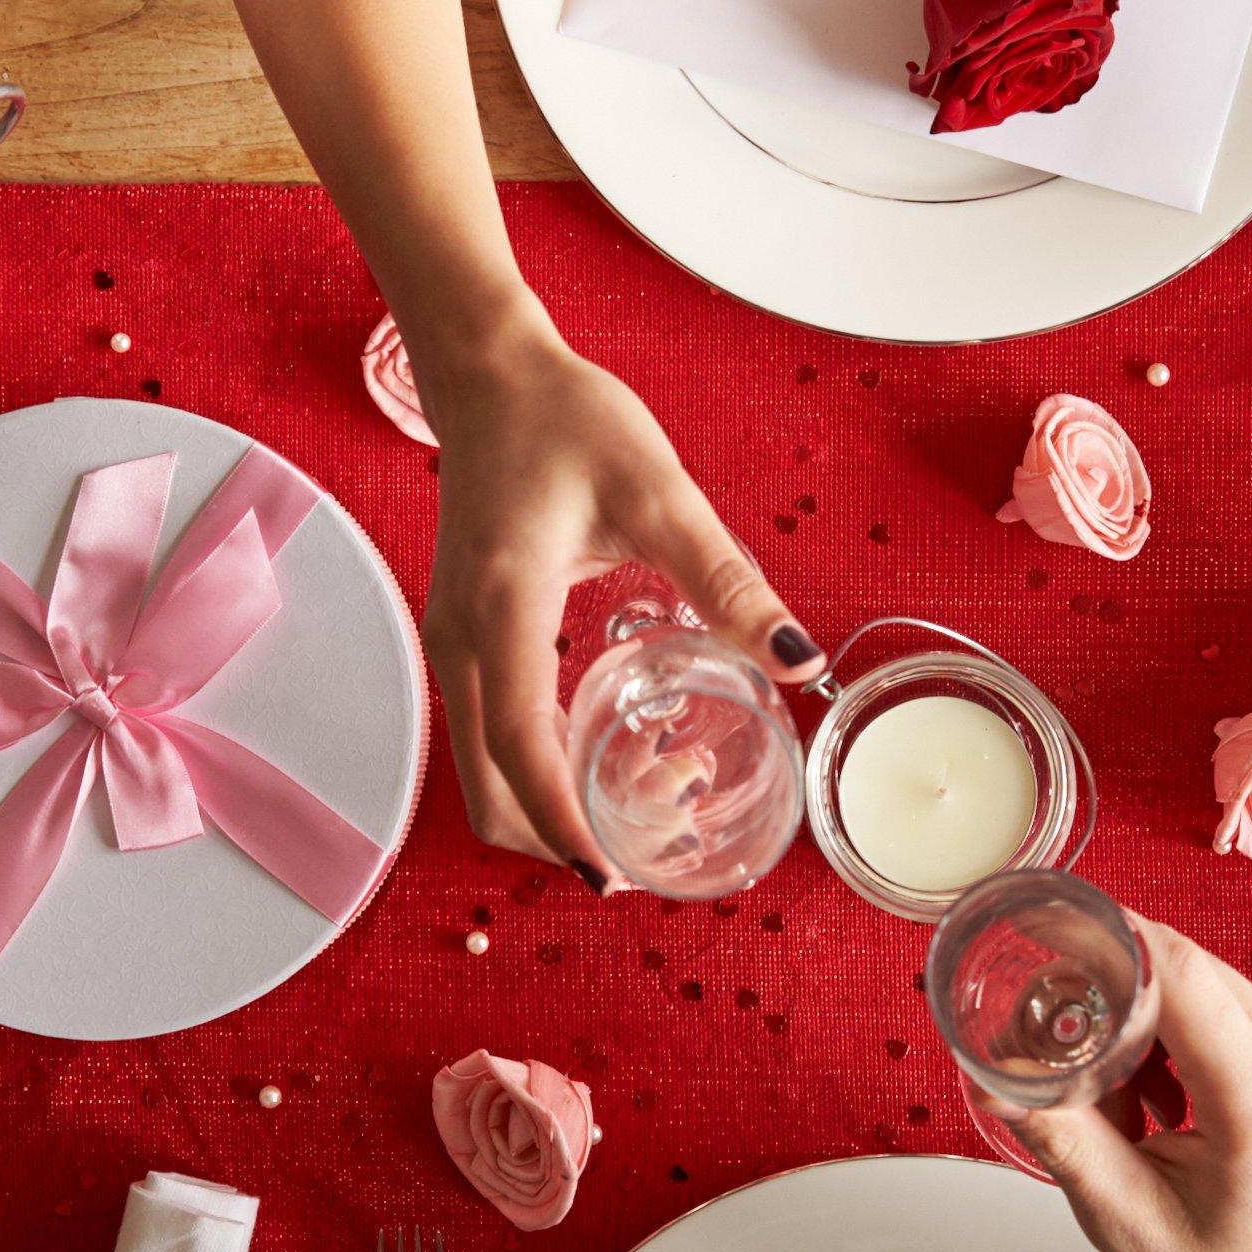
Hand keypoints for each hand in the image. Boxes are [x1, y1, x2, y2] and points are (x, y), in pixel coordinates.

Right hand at [420, 334, 818, 879]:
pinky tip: (612, 750)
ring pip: (481, 770)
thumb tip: (800, 658)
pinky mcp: (461, 640)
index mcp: (502, 605)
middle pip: (488, 785)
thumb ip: (727, 579)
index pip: (521, 743)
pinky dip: (537, 770)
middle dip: (559, 836)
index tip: (612, 876)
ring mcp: (451, 643)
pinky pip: (486, 735)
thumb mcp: (660, 491)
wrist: (489, 375)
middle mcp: (459, 639)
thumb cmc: (564, 419)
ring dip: (548, 808)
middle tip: (646, 855)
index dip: (564, 821)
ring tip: (641, 803)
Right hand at [1008, 917, 1251, 1251]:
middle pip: (1176, 966)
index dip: (1102, 933)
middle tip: (1057, 1052)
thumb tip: (994, 1077)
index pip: (1176, 971)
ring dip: (1137, 1019)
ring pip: (1191, 978)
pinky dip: (1169, 1032)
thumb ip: (1061, 1139)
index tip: (1040, 920)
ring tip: (1123, 1107)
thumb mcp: (1130, 1220)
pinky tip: (1157, 1098)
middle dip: (1104, 993)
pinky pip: (1215, 999)